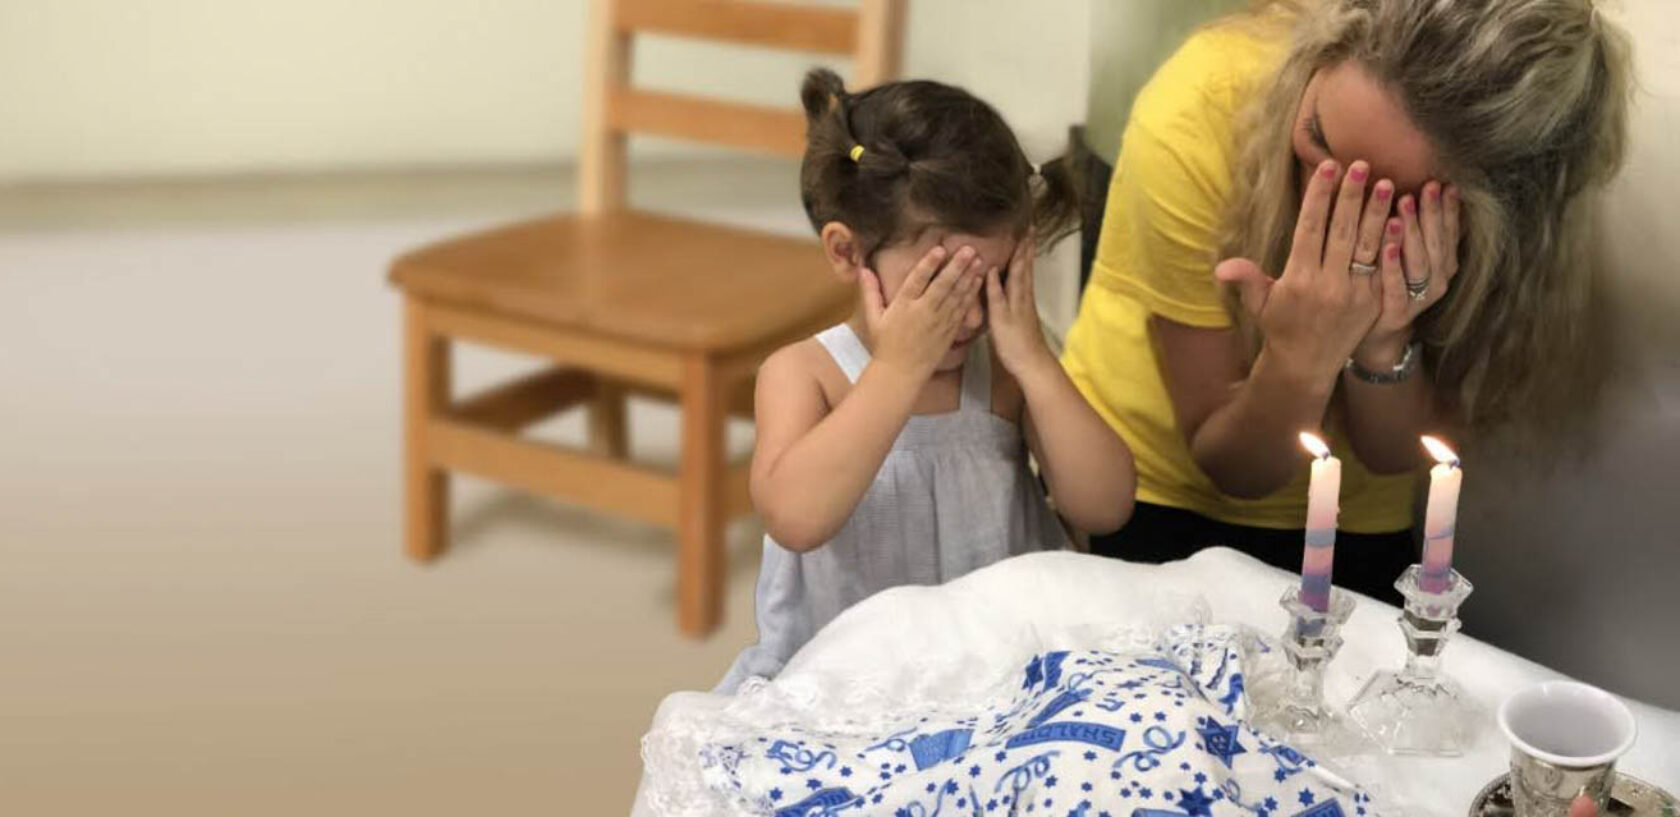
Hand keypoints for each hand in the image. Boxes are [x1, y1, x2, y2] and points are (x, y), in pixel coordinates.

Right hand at [860, 245, 984, 382]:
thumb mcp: (873, 318)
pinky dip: (971, 294)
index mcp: (903, 306)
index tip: (939, 249)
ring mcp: (939, 322)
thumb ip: (870, 292)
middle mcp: (923, 312)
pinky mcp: (949, 331)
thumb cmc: (885, 345)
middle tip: (968, 249)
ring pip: (956, 295)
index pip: (917, 280)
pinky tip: (977, 280)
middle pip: (942, 285)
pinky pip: (962, 310)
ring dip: (968, 276)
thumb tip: (863, 269)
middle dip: (956, 266)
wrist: (901, 373)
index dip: (929, 264)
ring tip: (978, 260)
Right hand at [985, 234, 1055, 379]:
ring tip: (1027, 242)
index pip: (1020, 263)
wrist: (1031, 362)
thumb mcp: (999, 317)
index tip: (1023, 227)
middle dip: (1027, 246)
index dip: (1020, 245)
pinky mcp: (1026, 309)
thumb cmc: (1013, 341)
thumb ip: (995, 293)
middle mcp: (1025, 293)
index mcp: (1018, 293)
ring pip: (1027, 273)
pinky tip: (1022, 271)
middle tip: (1029, 228)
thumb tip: (990, 268)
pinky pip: (1025, 283)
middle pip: (1026, 264)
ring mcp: (1027, 301)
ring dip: (1027, 256)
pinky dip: (1024, 271)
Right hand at [1217, 159, 1388, 380]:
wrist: (1307, 365)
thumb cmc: (1280, 326)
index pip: (1310, 229)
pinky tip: (1400, 218)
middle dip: (1352, 196)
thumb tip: (1222, 266)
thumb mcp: (1259, 302)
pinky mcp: (1373, 302)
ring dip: (1378, 213)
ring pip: (1367, 246)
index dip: (1319, 198)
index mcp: (1298, 280)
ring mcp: (1354, 294)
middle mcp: (1327, 285)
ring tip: (1386, 184)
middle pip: (1342, 232)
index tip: (1327, 168)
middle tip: (1362, 165)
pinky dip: (1392, 242)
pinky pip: (1384, 266)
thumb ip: (1246, 278)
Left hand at [1355, 181, 1460, 367]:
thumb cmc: (1388, 282)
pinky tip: (1386, 246)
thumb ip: (1419, 225)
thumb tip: (1432, 185)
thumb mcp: (1409, 253)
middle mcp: (1436, 282)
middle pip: (1437, 243)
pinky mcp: (1395, 313)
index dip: (1449, 209)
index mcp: (1443, 264)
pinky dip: (1393, 266)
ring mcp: (1417, 300)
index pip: (1450, 232)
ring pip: (1420, 263)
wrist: (1373, 333)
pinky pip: (1395, 287)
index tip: (1443, 183)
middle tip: (1424, 187)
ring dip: (1412, 233)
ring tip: (1402, 207)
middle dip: (1432, 214)